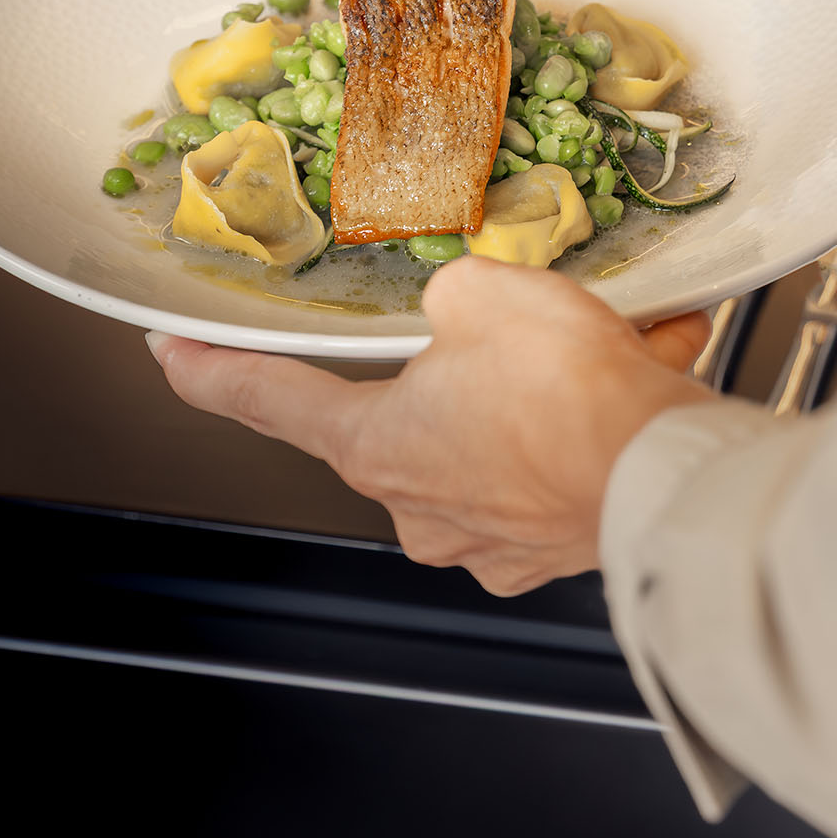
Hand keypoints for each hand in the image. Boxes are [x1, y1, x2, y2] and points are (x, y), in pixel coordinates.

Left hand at [148, 254, 711, 594]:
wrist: (664, 477)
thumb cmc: (566, 397)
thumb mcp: (483, 292)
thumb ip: (449, 294)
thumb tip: (465, 307)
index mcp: (375, 446)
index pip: (267, 399)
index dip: (211, 373)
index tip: (172, 358)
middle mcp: (420, 507)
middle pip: (410, 414)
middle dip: (462, 364)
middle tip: (516, 328)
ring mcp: (488, 538)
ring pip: (497, 437)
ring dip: (540, 388)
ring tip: (598, 346)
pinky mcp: (555, 545)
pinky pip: (560, 463)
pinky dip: (590, 419)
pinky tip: (631, 377)